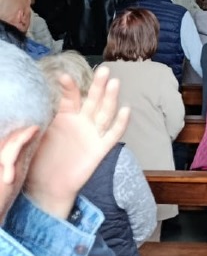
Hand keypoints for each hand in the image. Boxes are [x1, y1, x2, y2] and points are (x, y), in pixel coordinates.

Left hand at [23, 66, 129, 219]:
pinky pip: (113, 135)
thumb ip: (37, 120)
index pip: (71, 98)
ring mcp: (93, 134)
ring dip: (110, 98)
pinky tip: (126, 110)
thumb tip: (32, 105)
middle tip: (104, 70)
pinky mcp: (100, 149)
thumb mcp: (35, 136)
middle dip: (98, 85)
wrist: (47, 186)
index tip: (63, 76)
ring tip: (114, 83)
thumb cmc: (39, 159)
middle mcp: (82, 122)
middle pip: (93, 100)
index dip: (69, 87)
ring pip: (105, 113)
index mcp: (66, 117)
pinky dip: (120, 123)